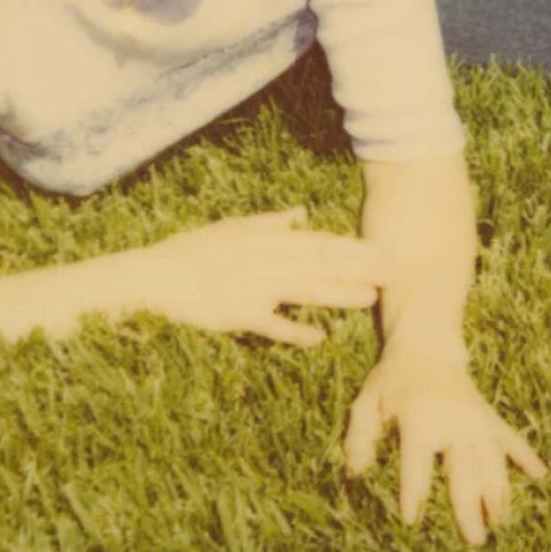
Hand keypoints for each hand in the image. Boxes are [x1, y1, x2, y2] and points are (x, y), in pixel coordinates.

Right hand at [141, 207, 390, 344]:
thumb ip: (271, 222)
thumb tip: (301, 214)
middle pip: (322, 264)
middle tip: (393, 272)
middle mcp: (267, 260)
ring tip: (371, 298)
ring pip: (306, 289)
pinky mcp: (240, 313)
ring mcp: (255, 286)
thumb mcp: (234, 227)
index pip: (320, 243)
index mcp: (267, 239)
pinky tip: (320, 337)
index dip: (353, 248)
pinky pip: (272, 324)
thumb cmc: (194, 250)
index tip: (383, 249)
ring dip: (339, 294)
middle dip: (359, 268)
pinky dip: (295, 330)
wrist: (157, 276)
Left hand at [344, 349, 547, 544]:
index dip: (413, 491)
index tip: (411, 519)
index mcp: (419, 420)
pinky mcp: (489, 417)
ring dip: (498, 492)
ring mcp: (475, 420)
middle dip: (468, 505)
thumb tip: (355, 470)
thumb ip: (360, 435)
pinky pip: (511, 438)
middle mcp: (452, 422)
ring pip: (491, 460)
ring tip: (501, 521)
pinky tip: (541, 475)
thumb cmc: (393, 380)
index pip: (416, 463)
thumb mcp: (367, 401)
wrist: (427, 345)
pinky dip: (526, 455)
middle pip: (463, 470)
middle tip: (475, 540)